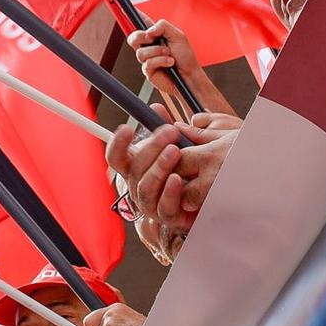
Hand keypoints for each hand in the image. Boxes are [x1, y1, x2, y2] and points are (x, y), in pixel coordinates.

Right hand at [110, 114, 240, 233]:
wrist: (209, 200)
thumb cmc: (188, 171)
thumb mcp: (177, 147)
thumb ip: (165, 130)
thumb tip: (156, 107)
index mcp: (136, 169)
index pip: (116, 157)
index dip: (117, 143)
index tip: (127, 127)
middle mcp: (139, 187)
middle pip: (134, 169)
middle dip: (151, 148)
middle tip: (170, 131)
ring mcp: (152, 204)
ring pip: (146, 188)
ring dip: (159, 167)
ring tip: (175, 151)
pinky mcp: (169, 217)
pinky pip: (164, 207)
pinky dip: (170, 192)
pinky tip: (178, 179)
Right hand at [127, 20, 200, 85]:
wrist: (189, 75)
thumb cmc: (185, 57)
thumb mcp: (178, 35)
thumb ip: (163, 26)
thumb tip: (149, 31)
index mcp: (155, 35)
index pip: (141, 23)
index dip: (132, 15)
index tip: (127, 9)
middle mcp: (149, 46)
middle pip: (133, 38)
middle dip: (141, 37)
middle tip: (153, 39)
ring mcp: (147, 58)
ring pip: (140, 52)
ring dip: (157, 52)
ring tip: (169, 54)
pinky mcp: (148, 70)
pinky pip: (148, 63)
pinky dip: (161, 61)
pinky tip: (169, 63)